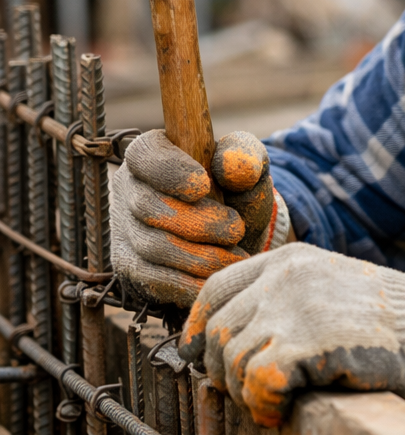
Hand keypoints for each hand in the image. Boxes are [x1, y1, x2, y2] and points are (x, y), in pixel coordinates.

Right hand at [111, 130, 289, 308]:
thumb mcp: (249, 169)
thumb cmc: (238, 192)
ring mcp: (125, 228)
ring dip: (199, 256)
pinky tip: (216, 278)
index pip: (146, 154)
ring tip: (236, 257)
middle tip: (236, 230)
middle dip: (198, 223)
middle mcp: (130, 188)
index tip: (202, 187)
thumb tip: (232, 163)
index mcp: (154, 152)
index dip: (169, 171)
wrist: (236, 236)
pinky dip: (188, 282)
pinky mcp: (129, 265)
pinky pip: (151, 279)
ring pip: (151, 247)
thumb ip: (246, 156)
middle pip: (148, 207)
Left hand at [178, 243, 404, 426]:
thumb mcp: (325, 286)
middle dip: (224, 371)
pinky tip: (283, 408)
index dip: (197, 328)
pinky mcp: (309, 342)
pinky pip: (257, 383)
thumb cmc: (379, 318)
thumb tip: (216, 341)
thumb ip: (279, 299)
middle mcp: (286, 276)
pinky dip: (263, 404)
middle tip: (252, 391)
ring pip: (233, 361)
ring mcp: (296, 307)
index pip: (215, 289)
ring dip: (247, 393)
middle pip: (218, 332)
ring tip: (275, 401)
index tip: (198, 354)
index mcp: (288, 260)